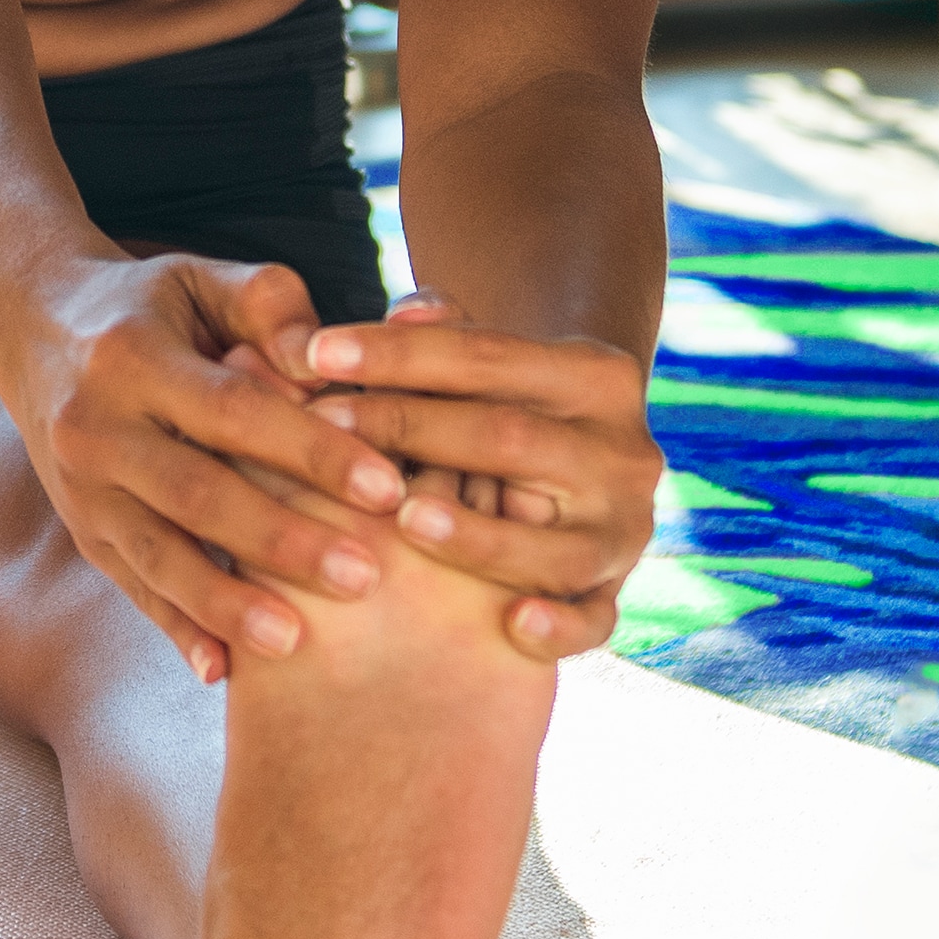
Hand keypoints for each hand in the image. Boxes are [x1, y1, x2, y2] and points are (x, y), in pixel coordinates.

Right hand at [0, 251, 409, 682]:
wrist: (32, 329)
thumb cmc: (150, 305)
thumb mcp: (202, 278)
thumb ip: (270, 306)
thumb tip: (323, 364)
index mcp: (132, 358)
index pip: (234, 411)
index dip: (311, 451)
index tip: (387, 488)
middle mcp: (94, 428)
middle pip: (196, 493)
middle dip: (281, 540)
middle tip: (364, 576)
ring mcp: (80, 490)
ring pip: (157, 555)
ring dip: (227, 604)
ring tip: (296, 642)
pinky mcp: (82, 533)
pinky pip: (133, 587)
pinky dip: (177, 629)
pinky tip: (223, 670)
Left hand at [287, 292, 658, 659]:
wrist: (576, 472)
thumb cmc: (498, 405)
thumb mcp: (484, 364)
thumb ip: (444, 334)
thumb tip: (407, 312)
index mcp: (600, 376)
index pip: (489, 356)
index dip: (399, 353)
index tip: (315, 351)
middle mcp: (624, 453)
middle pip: (509, 438)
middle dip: (408, 429)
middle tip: (321, 426)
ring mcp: (622, 530)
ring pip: (554, 538)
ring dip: (477, 535)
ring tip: (404, 518)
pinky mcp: (613, 593)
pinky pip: (595, 619)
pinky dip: (559, 626)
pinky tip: (514, 625)